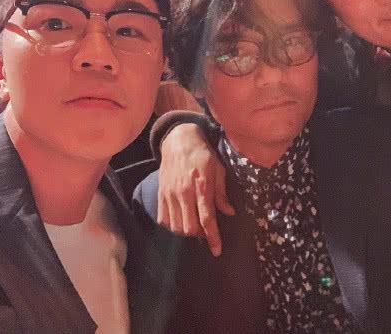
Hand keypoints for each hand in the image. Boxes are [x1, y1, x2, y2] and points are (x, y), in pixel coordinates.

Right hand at [158, 123, 234, 255]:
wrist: (178, 141)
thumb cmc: (203, 155)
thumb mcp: (218, 170)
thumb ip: (222, 193)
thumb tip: (229, 213)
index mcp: (201, 187)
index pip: (207, 219)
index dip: (213, 237)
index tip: (217, 251)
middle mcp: (184, 193)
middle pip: (190, 228)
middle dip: (200, 235)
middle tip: (207, 230)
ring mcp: (170, 194)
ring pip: (176, 226)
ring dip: (187, 231)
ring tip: (195, 225)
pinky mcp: (161, 194)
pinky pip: (164, 219)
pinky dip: (172, 225)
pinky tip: (181, 220)